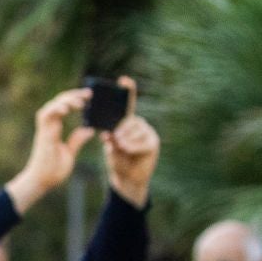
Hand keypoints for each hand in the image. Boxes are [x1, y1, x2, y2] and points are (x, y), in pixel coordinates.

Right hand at [4, 88, 96, 213]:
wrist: (41, 183)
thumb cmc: (52, 172)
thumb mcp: (70, 153)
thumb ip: (77, 140)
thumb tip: (89, 130)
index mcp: (54, 129)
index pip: (63, 107)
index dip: (74, 99)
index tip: (88, 97)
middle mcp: (48, 127)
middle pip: (58, 102)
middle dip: (73, 95)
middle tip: (89, 94)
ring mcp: (44, 130)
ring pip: (52, 105)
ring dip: (66, 100)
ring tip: (80, 102)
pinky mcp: (42, 135)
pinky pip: (46, 116)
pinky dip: (55, 109)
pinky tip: (66, 109)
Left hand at [101, 78, 158, 208]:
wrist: (128, 180)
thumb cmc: (118, 162)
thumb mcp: (110, 149)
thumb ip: (110, 139)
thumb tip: (108, 134)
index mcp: (127, 123)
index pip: (128, 104)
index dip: (127, 91)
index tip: (122, 80)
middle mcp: (138, 125)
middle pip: (127, 120)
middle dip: (118, 131)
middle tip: (115, 142)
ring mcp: (147, 132)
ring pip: (132, 131)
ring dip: (124, 141)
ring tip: (123, 150)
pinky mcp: (152, 142)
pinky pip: (140, 141)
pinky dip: (132, 147)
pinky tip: (130, 152)